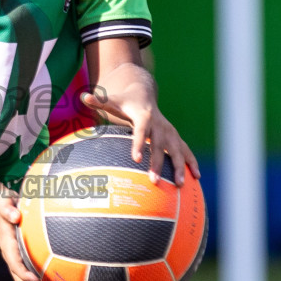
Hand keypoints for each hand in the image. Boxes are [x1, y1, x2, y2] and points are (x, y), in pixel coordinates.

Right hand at [0, 186, 51, 280]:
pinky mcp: (24, 256)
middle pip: (20, 278)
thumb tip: (15, 217)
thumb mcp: (5, 203)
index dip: (24, 273)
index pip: (14, 263)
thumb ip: (9, 210)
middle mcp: (11, 255)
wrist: (0, 205)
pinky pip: (31, 273)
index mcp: (7, 245)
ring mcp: (17, 257)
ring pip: (25, 279)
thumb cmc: (4, 204)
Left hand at [79, 86, 200, 185]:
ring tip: (179, 185)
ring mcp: (169, 131)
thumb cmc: (124, 103)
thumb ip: (99, 101)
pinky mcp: (175, 137)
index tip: (135, 159)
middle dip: (157, 163)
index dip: (139, 144)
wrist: (144, 95)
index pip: (141, 131)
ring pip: (177, 149)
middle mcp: (159, 125)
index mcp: (144, 117)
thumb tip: (83, 96)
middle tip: (154, 181)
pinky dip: (191, 163)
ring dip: (179, 166)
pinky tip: (196, 178)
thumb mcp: (112, 101)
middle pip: (159, 145)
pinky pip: (185, 150)